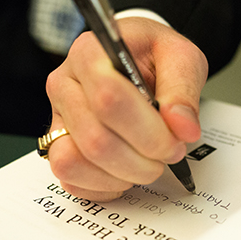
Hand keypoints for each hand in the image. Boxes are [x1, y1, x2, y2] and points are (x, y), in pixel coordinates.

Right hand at [45, 17, 207, 200]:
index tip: (176, 142)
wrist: (136, 62)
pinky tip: (127, 173)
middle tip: (168, 155)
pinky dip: (104, 186)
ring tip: (147, 164)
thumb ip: (183, 91)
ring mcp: (57, 118)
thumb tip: (183, 129)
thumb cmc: (154, 56)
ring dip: (121, 176)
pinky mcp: (57, 145)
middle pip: (95, 139)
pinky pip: (70, 179)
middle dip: (141, 160)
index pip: (109, 99)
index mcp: (89, 53)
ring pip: (74, 163)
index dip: (148, 132)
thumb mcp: (181, 57)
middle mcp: (65, 85)